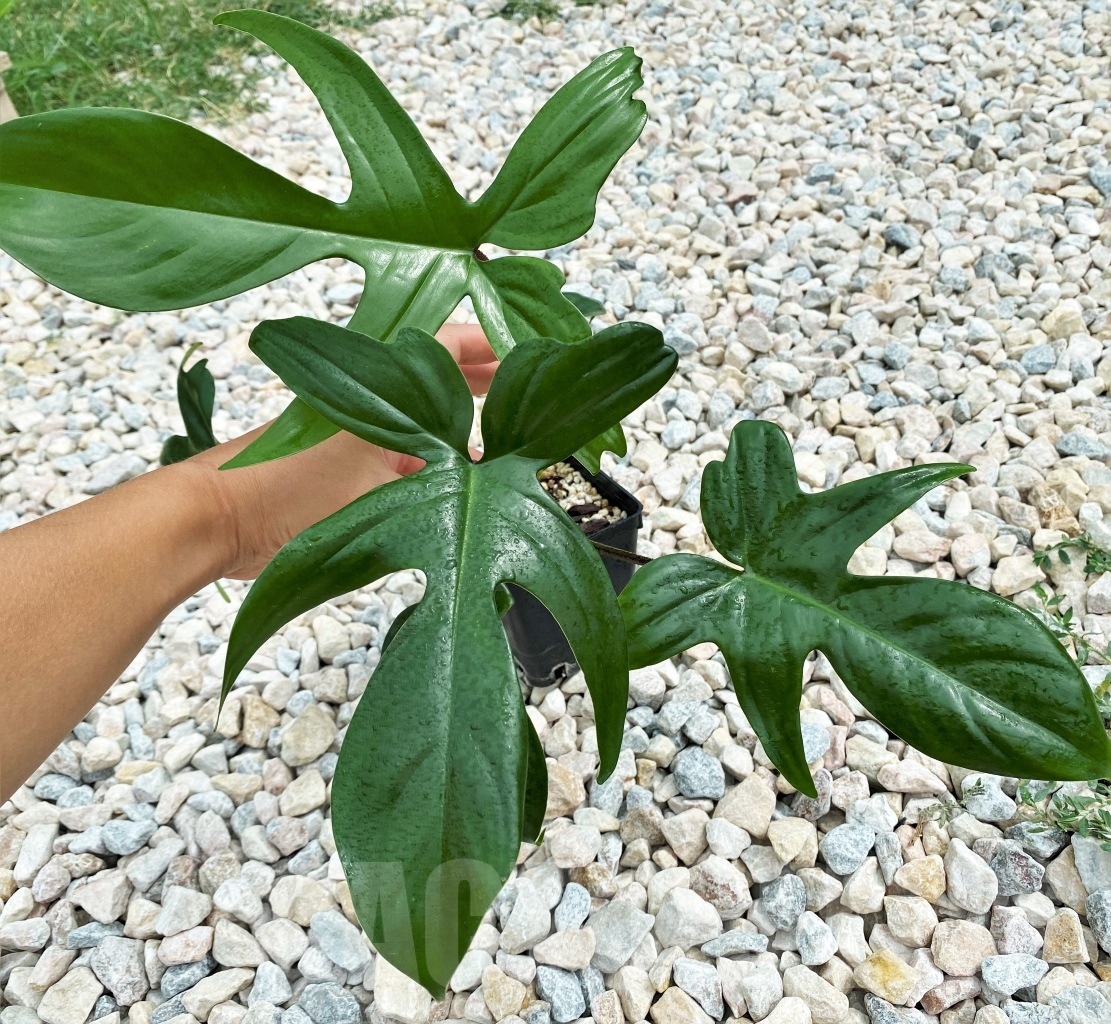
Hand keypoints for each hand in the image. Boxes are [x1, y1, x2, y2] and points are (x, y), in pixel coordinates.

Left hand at [185, 323, 494, 579]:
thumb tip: (480, 483)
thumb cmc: (280, 492)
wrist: (213, 518)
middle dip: (484, 379)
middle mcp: (368, 397)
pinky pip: (401, 448)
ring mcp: (355, 428)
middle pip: (439, 377)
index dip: (492, 346)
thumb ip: (437, 486)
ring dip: (459, 419)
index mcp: (379, 385)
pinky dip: (432, 455)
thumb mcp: (379, 490)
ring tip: (500, 433)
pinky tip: (454, 478)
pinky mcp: (342, 461)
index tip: (528, 355)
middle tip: (524, 387)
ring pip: (422, 414)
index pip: (449, 346)